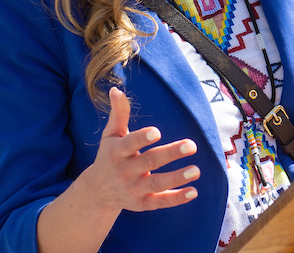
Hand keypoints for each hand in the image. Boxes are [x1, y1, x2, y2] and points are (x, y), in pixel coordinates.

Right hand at [83, 87, 200, 212]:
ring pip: (156, 184)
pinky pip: (160, 202)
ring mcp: (134, 189)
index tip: (157, 132)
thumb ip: (118, 114)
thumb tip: (116, 90)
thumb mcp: (110, 135)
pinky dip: (176, 199)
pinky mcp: (143, 203)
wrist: (97, 193)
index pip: (129, 144)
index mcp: (117, 152)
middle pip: (149, 162)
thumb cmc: (109, 156)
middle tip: (192, 145)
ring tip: (196, 170)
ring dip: (177, 178)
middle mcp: (125, 172)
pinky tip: (194, 191)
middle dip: (170, 154)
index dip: (142, 138)